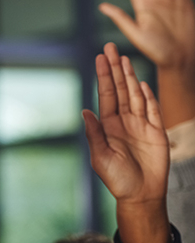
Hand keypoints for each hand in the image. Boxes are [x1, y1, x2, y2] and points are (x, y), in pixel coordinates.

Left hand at [83, 43, 168, 204]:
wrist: (141, 195)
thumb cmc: (117, 179)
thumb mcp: (100, 157)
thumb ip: (94, 134)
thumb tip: (85, 111)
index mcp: (108, 124)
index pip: (106, 94)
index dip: (103, 76)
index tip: (99, 57)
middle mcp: (124, 120)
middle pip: (120, 89)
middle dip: (115, 69)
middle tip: (109, 47)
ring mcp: (141, 124)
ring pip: (135, 95)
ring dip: (130, 77)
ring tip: (123, 59)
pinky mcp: (157, 132)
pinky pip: (153, 111)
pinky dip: (148, 97)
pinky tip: (141, 84)